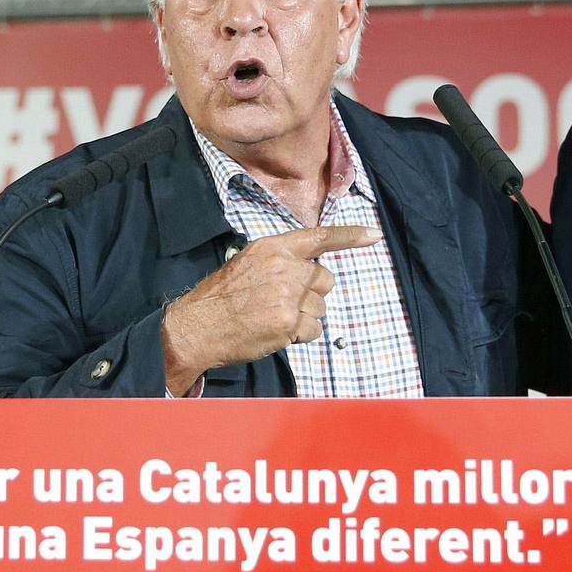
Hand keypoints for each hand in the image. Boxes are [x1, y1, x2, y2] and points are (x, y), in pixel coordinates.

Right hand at [161, 224, 381, 394]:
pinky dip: (300, 336)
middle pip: (325, 280)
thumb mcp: (248, 262)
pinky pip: (313, 330)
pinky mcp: (289, 323)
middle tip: (284, 302)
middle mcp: (284, 267)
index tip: (374, 235)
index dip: (350, 236)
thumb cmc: (222, 297)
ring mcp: (288, 295)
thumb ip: (281, 260)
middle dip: (312, 294)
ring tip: (274, 318)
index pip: (319, 237)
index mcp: (273, 247)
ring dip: (305, 317)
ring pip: (320, 307)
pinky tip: (277, 332)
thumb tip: (309, 265)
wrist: (197, 327)